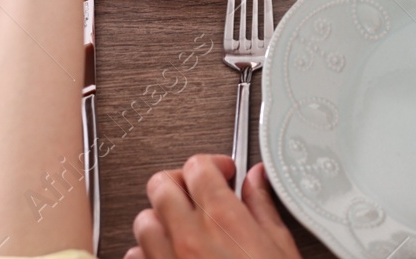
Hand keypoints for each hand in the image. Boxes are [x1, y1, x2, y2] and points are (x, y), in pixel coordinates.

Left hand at [130, 156, 298, 258]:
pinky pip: (135, 257)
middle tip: (198, 192)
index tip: (222, 174)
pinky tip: (169, 255)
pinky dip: (147, 252)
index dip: (211, 165)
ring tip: (183, 224)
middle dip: (179, 182)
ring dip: (161, 216)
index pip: (198, 166)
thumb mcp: (280, 246)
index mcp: (222, 219)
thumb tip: (257, 182)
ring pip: (143, 219)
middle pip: (161, 184)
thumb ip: (263, 207)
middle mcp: (187, 237)